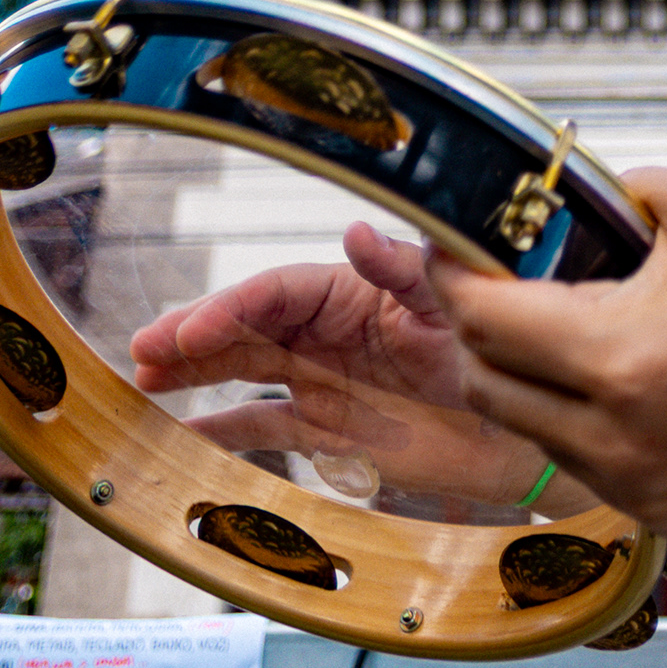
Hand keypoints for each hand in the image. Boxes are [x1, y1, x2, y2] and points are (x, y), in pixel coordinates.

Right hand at [128, 222, 560, 508]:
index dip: (229, 308)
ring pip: (242, 370)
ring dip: (193, 374)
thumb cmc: (494, 352)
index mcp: (354, 294)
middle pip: (246, 329)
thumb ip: (405, 270)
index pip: (277, 294)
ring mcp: (323, 381)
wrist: (524, 431)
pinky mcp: (328, 428)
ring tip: (142, 384)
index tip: (190, 331)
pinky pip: (263, 425)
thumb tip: (356, 233)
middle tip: (143, 353)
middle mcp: (329, 334)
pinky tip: (180, 435)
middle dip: (193, 337)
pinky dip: (220, 430)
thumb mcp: (453, 304)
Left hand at [427, 163, 666, 530]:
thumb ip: (618, 190)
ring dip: (523, 377)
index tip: (446, 249)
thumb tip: (560, 200)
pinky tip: (613, 379)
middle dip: (476, 329)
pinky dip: (573, 418)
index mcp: (620, 356)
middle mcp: (615, 435)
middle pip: (483, 384)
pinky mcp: (655, 510)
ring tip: (562, 328)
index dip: (451, 277)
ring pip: (525, 429)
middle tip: (495, 284)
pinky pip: (577, 460)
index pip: (485, 321)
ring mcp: (633, 483)